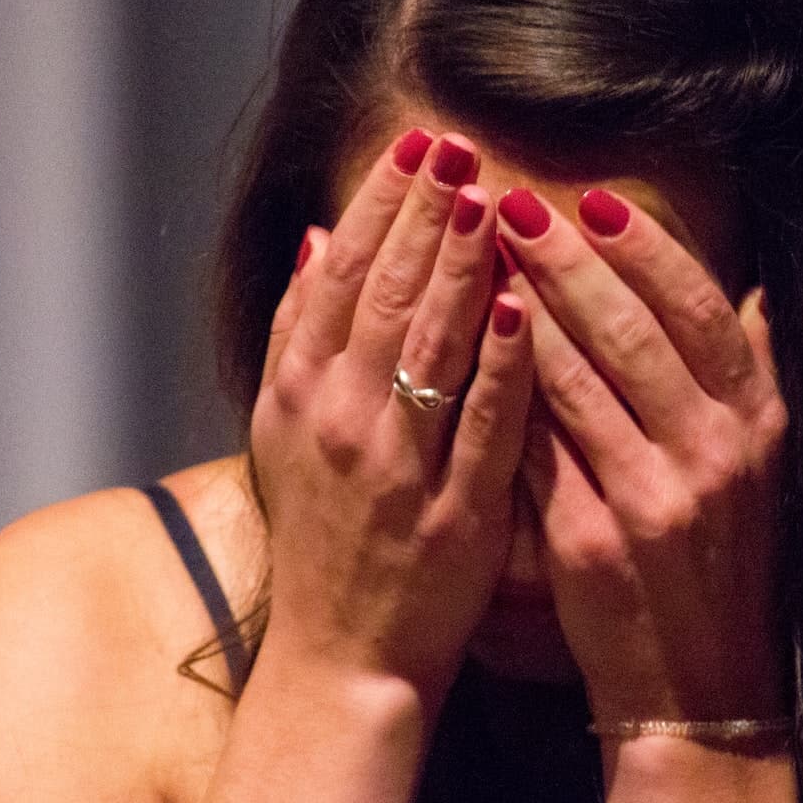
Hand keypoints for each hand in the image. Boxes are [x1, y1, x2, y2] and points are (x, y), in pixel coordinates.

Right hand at [250, 129, 534, 699]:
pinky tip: (520, 307)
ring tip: (491, 199)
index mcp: (298, 392)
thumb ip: (297, 333)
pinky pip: (477, 425)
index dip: (380, 204)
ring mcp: (394, 466)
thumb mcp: (283, 432)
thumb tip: (310, 238)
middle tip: (461, 146)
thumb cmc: (321, 538)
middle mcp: (339, 419)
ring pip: (428, 346)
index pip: (341, 274)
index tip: (418, 145)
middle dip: (424, 213)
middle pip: (383, 295)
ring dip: (459, 267)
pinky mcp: (451, 512)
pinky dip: (496, 364)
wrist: (340, 656)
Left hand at [494, 186, 788, 724]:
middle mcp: (715, 455)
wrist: (699, 691)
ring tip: (473, 256)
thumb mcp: (762, 469)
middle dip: (567, 260)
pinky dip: (501, 393)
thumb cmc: (720, 565)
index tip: (594, 200)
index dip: (646, 249)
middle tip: (511, 204)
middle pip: (632, 330)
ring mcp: (654, 500)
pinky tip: (462, 351)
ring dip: (520, 309)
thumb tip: (758, 291)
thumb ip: (753, 378)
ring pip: (576, 380)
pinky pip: (536, 446)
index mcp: (757, 424)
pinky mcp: (594, 542)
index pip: (702, 309)